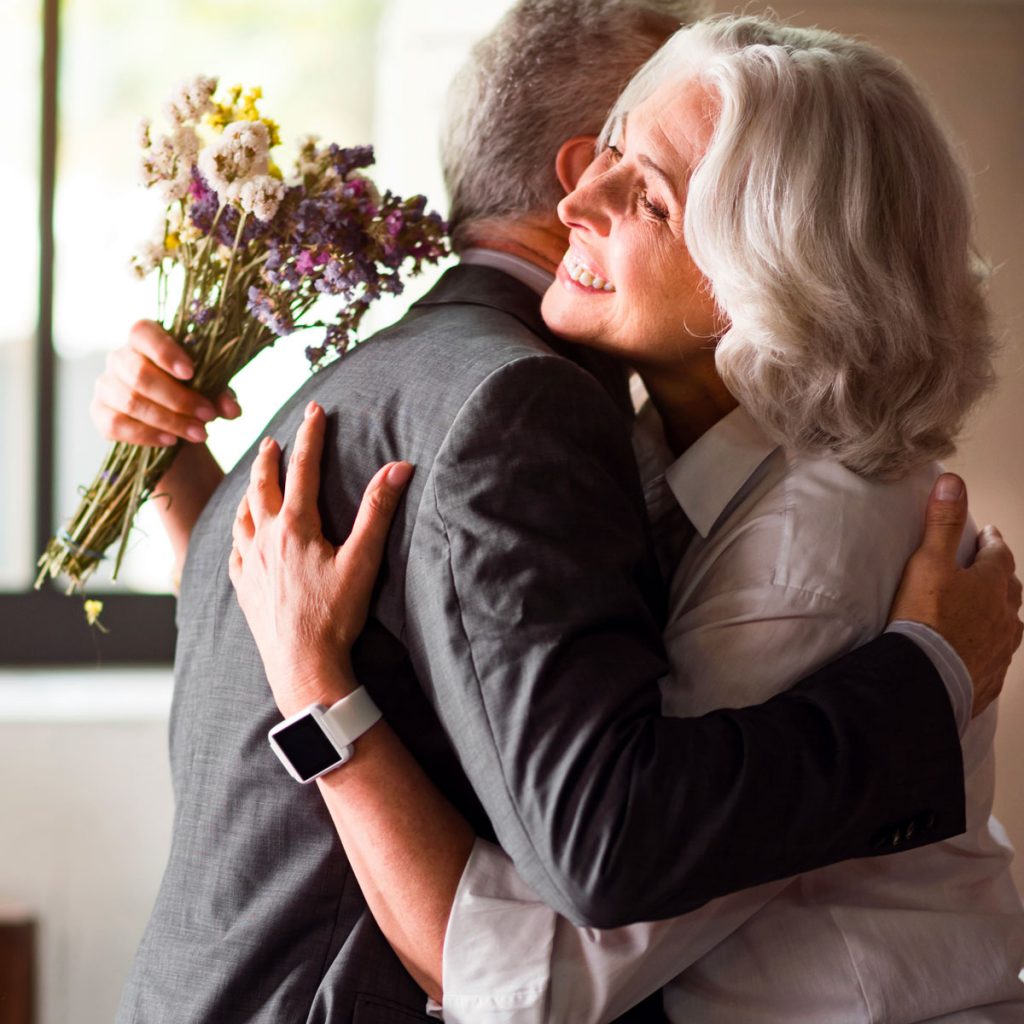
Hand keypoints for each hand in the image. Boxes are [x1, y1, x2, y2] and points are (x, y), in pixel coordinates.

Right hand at [90, 319, 240, 447]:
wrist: (170, 420)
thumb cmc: (190, 392)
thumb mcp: (210, 389)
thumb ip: (221, 394)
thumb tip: (232, 409)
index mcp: (144, 339)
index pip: (143, 333)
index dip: (164, 352)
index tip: (191, 372)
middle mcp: (119, 358)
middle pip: (139, 374)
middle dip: (178, 399)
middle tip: (208, 416)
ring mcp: (106, 385)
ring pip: (131, 402)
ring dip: (170, 421)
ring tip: (199, 434)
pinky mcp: (99, 413)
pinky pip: (117, 425)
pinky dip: (146, 435)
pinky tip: (171, 441)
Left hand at [228, 400, 412, 716]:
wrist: (302, 665)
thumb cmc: (335, 615)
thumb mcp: (363, 560)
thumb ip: (377, 511)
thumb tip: (399, 467)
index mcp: (296, 527)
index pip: (303, 468)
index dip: (311, 436)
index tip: (315, 410)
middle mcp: (265, 538)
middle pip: (263, 485)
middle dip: (272, 458)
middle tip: (276, 440)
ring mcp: (248, 562)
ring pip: (243, 513)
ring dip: (251, 489)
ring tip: (256, 478)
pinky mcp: (242, 585)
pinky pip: (233, 547)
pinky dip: (238, 529)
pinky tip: (242, 532)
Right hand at [890, 473, 1022, 716]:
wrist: (925, 677)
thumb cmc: (926, 618)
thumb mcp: (928, 562)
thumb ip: (942, 522)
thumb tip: (953, 482)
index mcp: (993, 584)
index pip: (999, 554)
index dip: (991, 541)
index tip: (986, 534)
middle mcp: (1005, 616)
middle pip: (1009, 589)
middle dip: (999, 576)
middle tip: (986, 569)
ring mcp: (1001, 649)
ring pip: (1007, 625)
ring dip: (997, 614)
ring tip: (983, 612)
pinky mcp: (989, 678)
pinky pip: (995, 658)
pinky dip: (987, 648)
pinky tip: (976, 652)